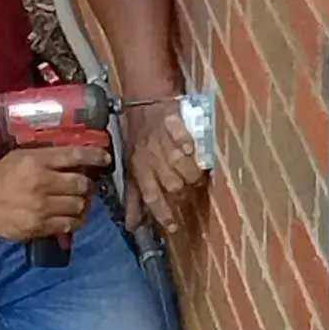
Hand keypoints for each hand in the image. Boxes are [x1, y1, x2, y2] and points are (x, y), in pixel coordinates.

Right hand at [0, 145, 104, 242]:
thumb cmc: (2, 178)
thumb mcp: (20, 157)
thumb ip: (46, 156)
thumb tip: (75, 156)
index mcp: (36, 162)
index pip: (74, 156)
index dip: (94, 156)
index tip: (105, 159)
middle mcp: (42, 183)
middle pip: (81, 184)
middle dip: (87, 185)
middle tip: (85, 185)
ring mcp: (42, 207)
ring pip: (79, 205)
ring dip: (83, 203)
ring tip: (78, 201)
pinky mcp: (41, 226)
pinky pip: (69, 224)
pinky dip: (75, 220)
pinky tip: (71, 216)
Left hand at [124, 104, 206, 234]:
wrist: (143, 101)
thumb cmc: (138, 138)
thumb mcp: (130, 169)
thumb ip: (134, 199)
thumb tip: (133, 226)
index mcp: (140, 170)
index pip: (151, 197)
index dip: (163, 214)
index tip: (174, 228)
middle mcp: (151, 158)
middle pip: (172, 185)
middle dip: (183, 194)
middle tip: (190, 195)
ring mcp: (163, 142)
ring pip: (181, 165)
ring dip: (192, 173)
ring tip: (197, 176)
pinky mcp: (174, 123)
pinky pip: (183, 135)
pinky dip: (187, 141)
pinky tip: (191, 148)